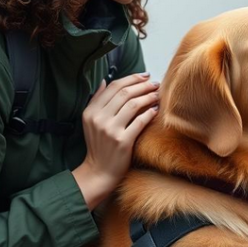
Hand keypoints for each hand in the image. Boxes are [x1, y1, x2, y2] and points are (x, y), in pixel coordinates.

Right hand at [73, 72, 159, 207]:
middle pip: (124, 93)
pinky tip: (155, 110)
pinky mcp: (122, 141)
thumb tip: (104, 81)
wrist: (99, 171)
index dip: (131, 78)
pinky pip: (139, 121)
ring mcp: (110, 130)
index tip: (144, 75)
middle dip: (143, 85)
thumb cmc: (98, 145)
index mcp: (91, 111)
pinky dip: (149, 113)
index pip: (113, 87)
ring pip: (133, 104)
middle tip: (155, 83)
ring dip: (148, 97)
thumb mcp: (90, 121)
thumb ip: (97, 101)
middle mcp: (99, 118)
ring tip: (157, 95)